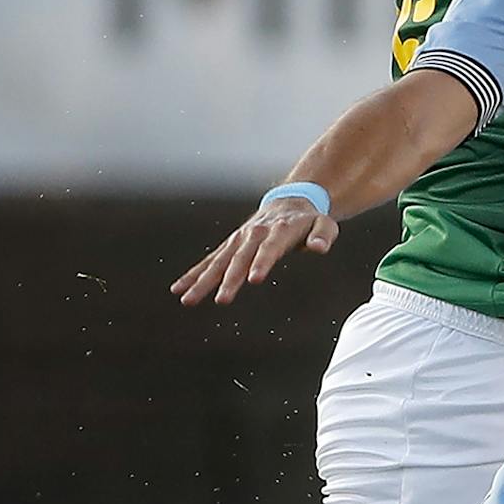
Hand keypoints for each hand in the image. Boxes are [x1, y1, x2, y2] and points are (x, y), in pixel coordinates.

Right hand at [171, 198, 339, 307]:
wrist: (290, 202)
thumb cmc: (309, 220)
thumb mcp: (324, 224)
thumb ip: (323, 235)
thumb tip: (319, 247)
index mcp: (278, 231)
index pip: (269, 249)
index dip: (261, 263)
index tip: (254, 279)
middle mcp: (254, 235)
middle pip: (240, 259)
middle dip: (230, 280)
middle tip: (221, 300)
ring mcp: (239, 240)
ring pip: (218, 262)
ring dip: (203, 281)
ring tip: (188, 299)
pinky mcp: (230, 245)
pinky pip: (210, 261)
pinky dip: (194, 274)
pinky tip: (179, 289)